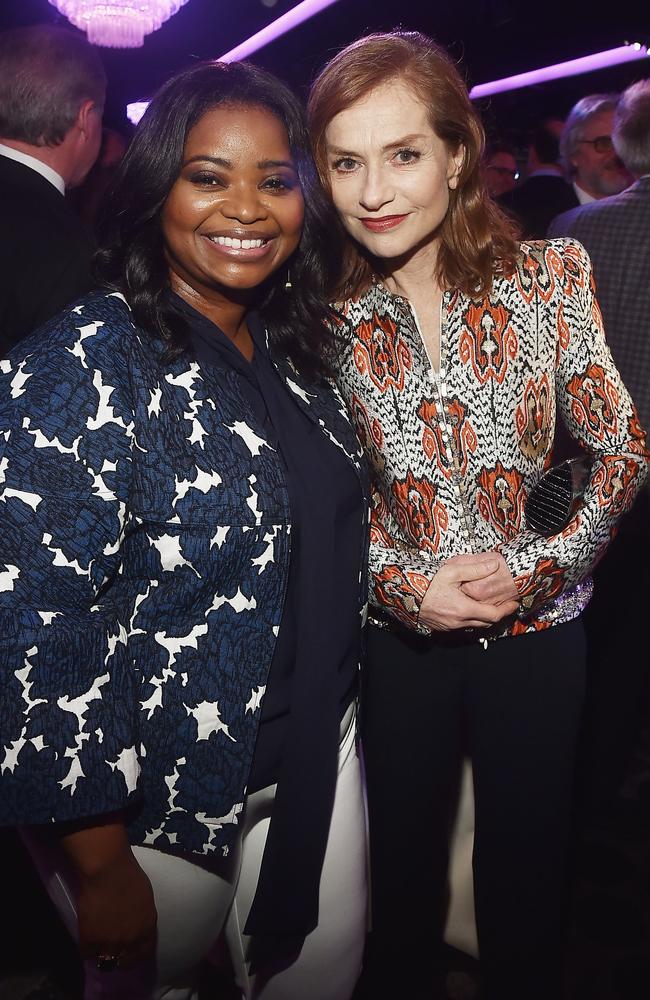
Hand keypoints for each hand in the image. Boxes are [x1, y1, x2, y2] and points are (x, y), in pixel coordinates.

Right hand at [76, 848, 156, 968]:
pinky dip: (86, 948)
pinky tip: (86, 938)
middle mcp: (131, 940)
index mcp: (147, 927)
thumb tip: (135, 923)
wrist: (107, 870)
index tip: (128, 956)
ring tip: (97, 945)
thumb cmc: (129, 875)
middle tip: (109, 952)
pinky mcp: (90, 940)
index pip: (145, 953)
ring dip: (101, 954)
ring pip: (105, 960)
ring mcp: (110, 942)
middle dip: (118, 958)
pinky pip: (87, 953)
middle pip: (124, 961)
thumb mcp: (145, 898)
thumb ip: (141, 915)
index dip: (136, 956)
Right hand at [418, 552, 518, 630]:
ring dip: (484, 617)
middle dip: (498, 614)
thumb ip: (475, 569)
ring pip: (474, 626)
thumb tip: (494, 566)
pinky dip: (470, 619)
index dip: (506, 610)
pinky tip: (469, 608)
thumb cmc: (425, 582)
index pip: (493, 615)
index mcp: (463, 609)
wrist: (402, 593)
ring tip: (489, 605)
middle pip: (486, 623)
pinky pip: (462, 626)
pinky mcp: (441, 627)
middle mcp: (458, 622)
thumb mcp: (451, 571)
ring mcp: (449, 626)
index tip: (514, 603)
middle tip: (505, 604)